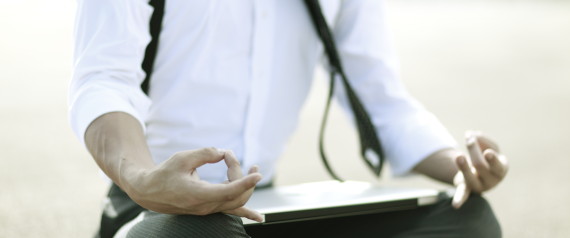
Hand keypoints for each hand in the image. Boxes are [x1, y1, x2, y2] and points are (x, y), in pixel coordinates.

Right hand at [125, 147, 262, 220]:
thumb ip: (205, 154)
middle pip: (236, 195)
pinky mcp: (208, 208)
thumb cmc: (164, 174)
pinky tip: (259, 218)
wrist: (149, 191)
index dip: (245, 182)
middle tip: (232, 156)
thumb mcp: (182, 158)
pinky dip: (246, 212)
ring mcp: (208, 209)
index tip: (258, 174)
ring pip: (236, 202)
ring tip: (254, 169)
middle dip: (243, 176)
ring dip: (247, 187)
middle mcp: (205, 206)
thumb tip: (223, 152)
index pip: (229, 191)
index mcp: (198, 194)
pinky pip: (230, 211)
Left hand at [452, 131, 507, 208]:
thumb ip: (482, 138)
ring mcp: (480, 186)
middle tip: (468, 137)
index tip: (487, 153)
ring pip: (470, 178)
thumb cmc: (485, 155)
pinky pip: (463, 195)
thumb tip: (470, 135)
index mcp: (501, 168)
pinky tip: (455, 206)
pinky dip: (459, 200)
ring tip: (459, 156)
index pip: (497, 164)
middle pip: (480, 165)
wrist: (477, 170)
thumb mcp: (488, 144)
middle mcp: (492, 179)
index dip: (492, 160)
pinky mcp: (467, 189)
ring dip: (463, 167)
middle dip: (473, 149)